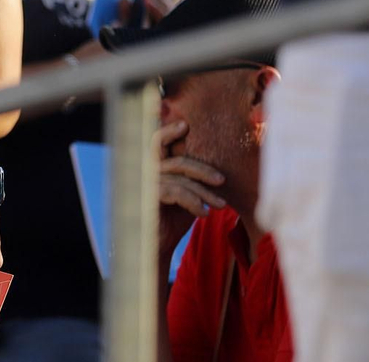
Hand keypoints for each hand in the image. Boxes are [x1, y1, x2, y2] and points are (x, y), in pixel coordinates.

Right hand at [155, 121, 224, 253]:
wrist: (159, 244)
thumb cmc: (175, 218)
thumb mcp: (188, 194)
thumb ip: (193, 178)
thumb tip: (219, 170)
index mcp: (156, 166)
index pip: (159, 143)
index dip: (169, 131)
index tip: (185, 125)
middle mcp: (148, 171)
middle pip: (178, 161)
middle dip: (203, 170)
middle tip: (222, 180)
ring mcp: (146, 183)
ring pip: (181, 179)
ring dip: (204, 192)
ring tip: (221, 206)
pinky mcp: (148, 197)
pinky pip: (176, 192)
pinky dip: (194, 202)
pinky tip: (204, 213)